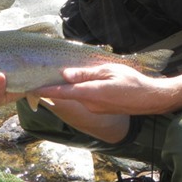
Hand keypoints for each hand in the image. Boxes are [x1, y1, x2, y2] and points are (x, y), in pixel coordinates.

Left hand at [36, 63, 173, 114]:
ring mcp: (95, 108)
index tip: (31, 88)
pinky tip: (83, 81)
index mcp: (91, 93)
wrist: (150, 99)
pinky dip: (80, 91)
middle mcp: (90, 104)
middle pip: (68, 94)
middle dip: (57, 85)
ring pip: (77, 96)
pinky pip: (86, 99)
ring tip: (63, 74)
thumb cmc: (132, 82)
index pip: (63, 92)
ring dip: (70, 88)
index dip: (46, 90)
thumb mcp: (109, 71)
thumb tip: (65, 74)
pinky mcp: (100, 109)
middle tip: (44, 74)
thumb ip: (86, 73)